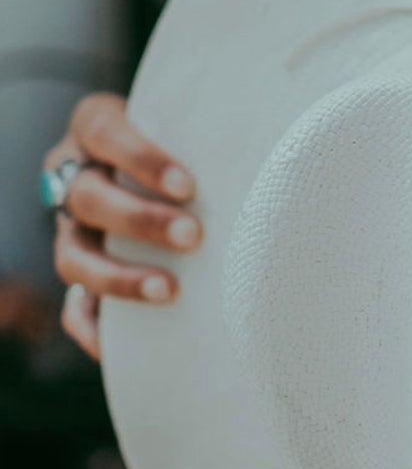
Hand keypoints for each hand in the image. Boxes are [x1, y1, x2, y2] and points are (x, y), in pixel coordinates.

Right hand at [43, 94, 200, 361]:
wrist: (165, 169)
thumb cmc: (191, 140)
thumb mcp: (192, 123)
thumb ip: (214, 129)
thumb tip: (283, 144)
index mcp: (94, 128)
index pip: (104, 133)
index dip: (140, 159)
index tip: (187, 186)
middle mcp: (71, 175)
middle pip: (88, 197)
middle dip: (141, 220)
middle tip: (193, 237)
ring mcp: (69, 227)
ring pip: (72, 255)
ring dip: (118, 277)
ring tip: (168, 290)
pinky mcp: (77, 270)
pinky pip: (71, 306)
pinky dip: (92, 325)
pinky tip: (117, 345)